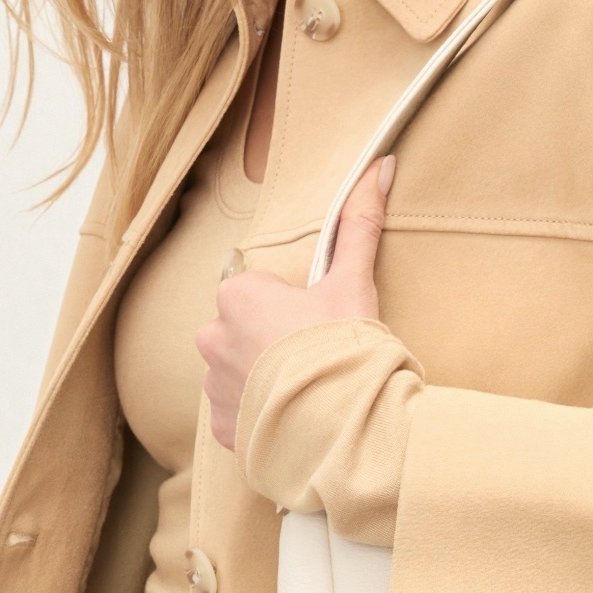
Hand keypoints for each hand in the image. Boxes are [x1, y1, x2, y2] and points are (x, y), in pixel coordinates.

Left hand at [195, 153, 393, 449]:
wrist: (340, 423)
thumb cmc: (342, 347)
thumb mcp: (353, 283)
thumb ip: (359, 224)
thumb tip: (380, 165)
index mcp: (237, 295)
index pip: (256, 290)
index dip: (290, 306)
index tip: (316, 322)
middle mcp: (212, 337)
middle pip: (242, 330)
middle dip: (270, 341)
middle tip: (313, 358)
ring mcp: (214, 385)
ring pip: (236, 372)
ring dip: (261, 379)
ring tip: (305, 392)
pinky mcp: (221, 427)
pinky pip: (237, 414)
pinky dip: (259, 416)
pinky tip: (291, 417)